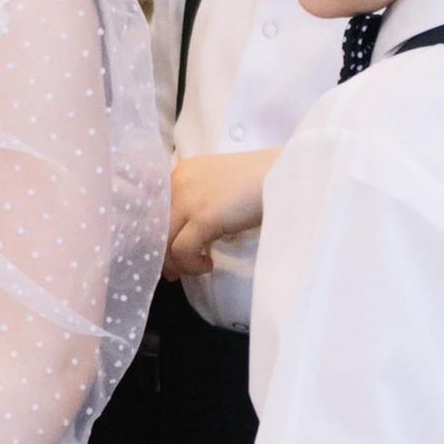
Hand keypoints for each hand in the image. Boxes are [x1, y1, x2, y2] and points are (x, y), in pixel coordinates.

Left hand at [165, 148, 276, 281]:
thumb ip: (202, 201)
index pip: (154, 210)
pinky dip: (192, 265)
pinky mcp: (204, 217)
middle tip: (175, 272)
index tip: (169, 254)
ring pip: (164, 241)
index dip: (158, 235)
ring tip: (198, 267)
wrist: (288, 171)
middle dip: (162, 253)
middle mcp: (180, 182)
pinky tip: (208, 264)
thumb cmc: (264, 180)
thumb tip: (188, 232)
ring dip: (177, 262)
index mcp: (183, 172)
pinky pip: (182, 252)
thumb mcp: (222, 186)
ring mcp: (189, 198)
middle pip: (154, 227)